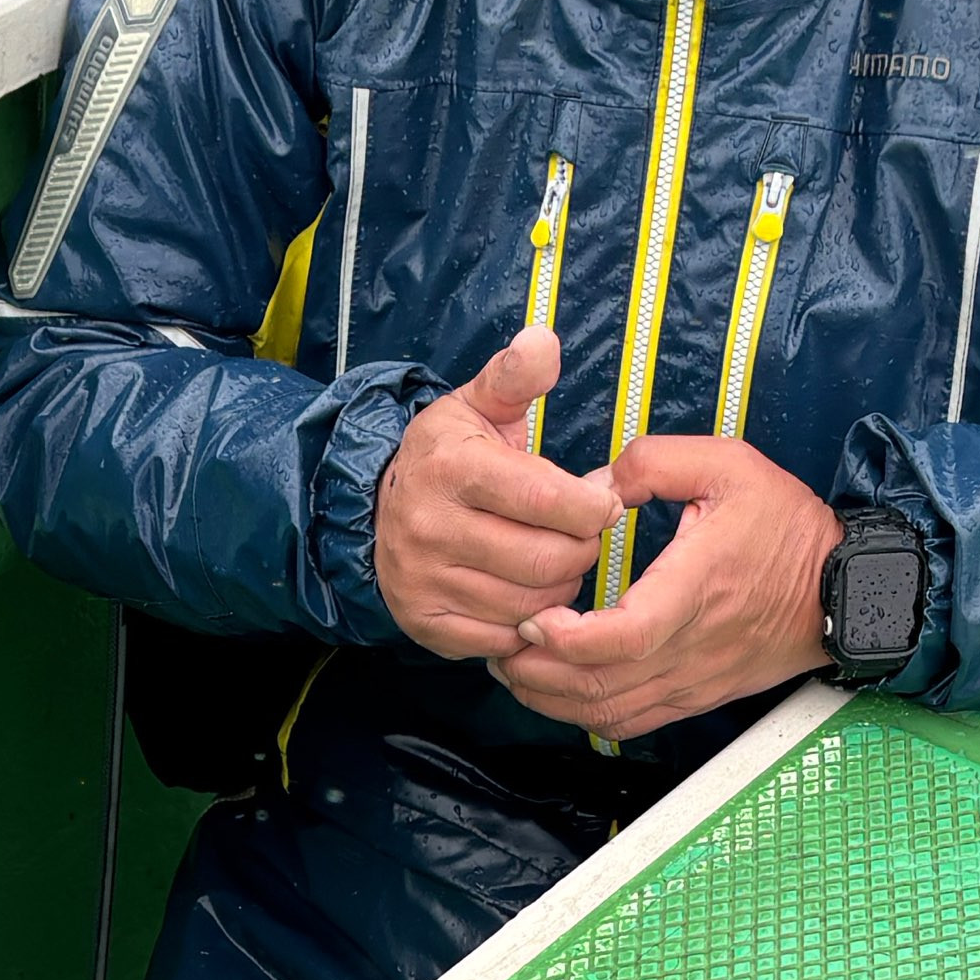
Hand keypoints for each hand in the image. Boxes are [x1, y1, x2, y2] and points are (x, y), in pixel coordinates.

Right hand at [374, 333, 614, 658]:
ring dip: (559, 587)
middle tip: (582, 536)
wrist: (377, 510)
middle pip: (548, 560)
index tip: (602, 503)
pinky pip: (504, 640)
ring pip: (531, 605)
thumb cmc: (450, 456)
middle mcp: (431, 527)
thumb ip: (516, 375)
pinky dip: (527, 622)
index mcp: (453, 468)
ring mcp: (424, 580)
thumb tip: (544, 340)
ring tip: (555, 562)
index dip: (594, 508)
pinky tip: (525, 593)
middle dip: (582, 550)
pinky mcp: (425, 623)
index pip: (548, 500)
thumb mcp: (478, 405)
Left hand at [491, 431, 841, 736]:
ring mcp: (691, 680)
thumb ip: (655, 462)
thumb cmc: (788, 527)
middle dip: (535, 672)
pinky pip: (630, 723)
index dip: (565, 639)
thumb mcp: (729, 466)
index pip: (621, 638)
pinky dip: (584, 715)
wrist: (844, 589)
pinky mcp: (695, 696)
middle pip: (597, 686)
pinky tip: (559, 689)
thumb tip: (597, 484)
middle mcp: (690, 647)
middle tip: (502, 642)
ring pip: (606, 713)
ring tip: (518, 665)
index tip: (533, 619)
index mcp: (695, 590)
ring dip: (551, 698)